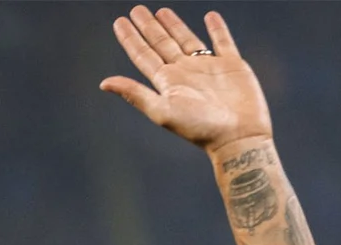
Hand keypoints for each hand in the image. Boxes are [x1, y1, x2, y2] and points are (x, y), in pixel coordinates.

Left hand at [100, 6, 271, 153]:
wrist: (237, 136)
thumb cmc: (198, 127)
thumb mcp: (162, 110)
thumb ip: (135, 94)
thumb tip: (103, 83)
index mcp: (166, 82)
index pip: (143, 55)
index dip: (130, 39)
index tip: (119, 22)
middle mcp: (184, 73)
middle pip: (161, 44)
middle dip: (148, 27)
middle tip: (136, 9)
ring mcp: (207, 68)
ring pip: (187, 40)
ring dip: (174, 26)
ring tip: (161, 11)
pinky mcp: (232, 65)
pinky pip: (223, 42)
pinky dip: (217, 29)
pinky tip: (210, 16)